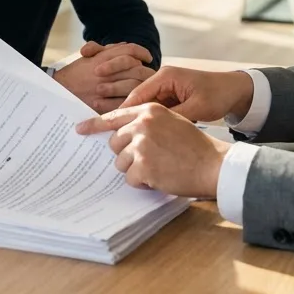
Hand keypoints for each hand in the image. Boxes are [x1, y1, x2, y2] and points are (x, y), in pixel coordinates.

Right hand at [54, 41, 154, 112]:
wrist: (57, 91)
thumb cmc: (74, 74)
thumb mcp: (88, 56)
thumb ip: (106, 50)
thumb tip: (124, 45)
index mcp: (102, 57)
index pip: (130, 50)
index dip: (142, 52)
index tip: (148, 57)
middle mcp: (104, 70)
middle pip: (136, 68)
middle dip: (146, 71)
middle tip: (150, 76)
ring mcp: (103, 88)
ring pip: (133, 85)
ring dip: (141, 87)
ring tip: (144, 89)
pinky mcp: (101, 105)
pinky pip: (123, 103)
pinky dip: (131, 102)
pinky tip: (134, 102)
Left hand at [75, 103, 228, 197]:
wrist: (213, 164)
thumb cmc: (195, 147)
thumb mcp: (172, 122)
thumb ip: (147, 123)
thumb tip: (122, 134)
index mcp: (149, 110)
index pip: (114, 116)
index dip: (94, 124)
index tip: (80, 129)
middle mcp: (142, 124)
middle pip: (115, 142)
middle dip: (126, 154)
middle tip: (148, 160)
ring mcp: (141, 144)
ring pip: (120, 162)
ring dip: (135, 170)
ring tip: (157, 169)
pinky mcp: (143, 165)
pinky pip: (130, 178)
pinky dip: (142, 183)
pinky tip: (159, 178)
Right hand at [120, 66, 253, 123]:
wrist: (236, 90)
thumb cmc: (219, 95)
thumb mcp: (197, 108)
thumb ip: (174, 117)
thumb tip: (153, 132)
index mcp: (166, 76)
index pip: (138, 94)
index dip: (124, 111)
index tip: (111, 127)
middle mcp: (163, 80)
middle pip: (139, 100)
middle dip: (128, 118)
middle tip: (115, 136)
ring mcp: (167, 89)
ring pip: (146, 107)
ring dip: (139, 121)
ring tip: (127, 139)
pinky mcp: (172, 97)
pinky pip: (156, 110)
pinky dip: (151, 122)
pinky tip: (145, 136)